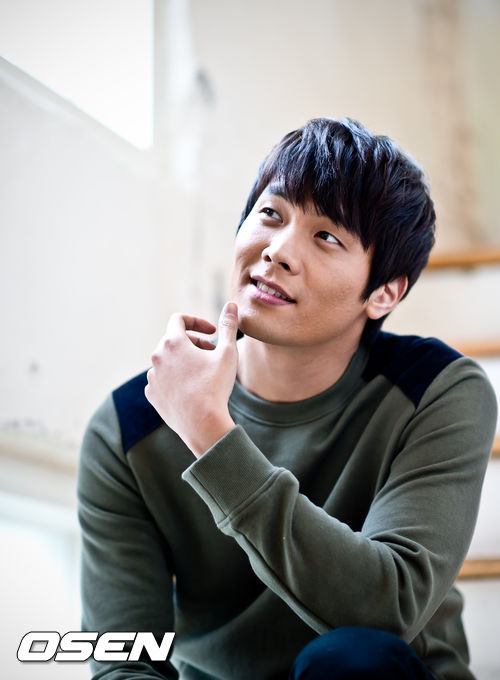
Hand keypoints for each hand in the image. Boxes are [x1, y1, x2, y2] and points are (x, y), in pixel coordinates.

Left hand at [145, 302, 238, 456]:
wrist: (202, 425)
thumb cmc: (216, 386)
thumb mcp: (228, 352)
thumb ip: (228, 326)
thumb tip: (232, 305)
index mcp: (172, 342)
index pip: (179, 319)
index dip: (197, 322)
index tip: (212, 332)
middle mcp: (157, 357)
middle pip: (174, 340)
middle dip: (194, 343)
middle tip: (212, 355)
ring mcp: (152, 377)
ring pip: (168, 361)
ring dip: (185, 362)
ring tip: (203, 374)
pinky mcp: (152, 395)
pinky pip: (163, 380)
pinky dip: (176, 379)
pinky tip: (192, 390)